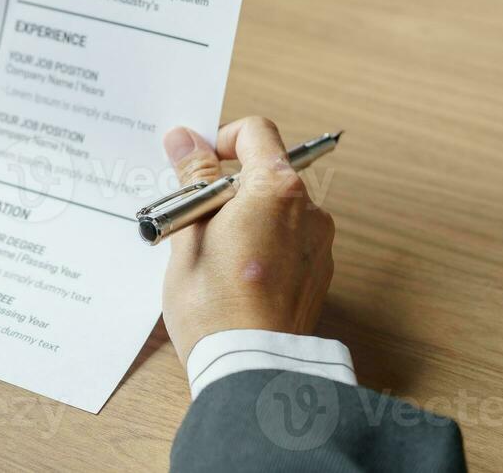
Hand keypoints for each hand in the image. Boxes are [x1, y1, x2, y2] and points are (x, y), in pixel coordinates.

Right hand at [159, 117, 335, 365]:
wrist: (252, 370)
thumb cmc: (215, 305)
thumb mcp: (190, 231)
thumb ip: (194, 177)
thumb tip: (184, 138)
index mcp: (277, 189)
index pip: (256, 132)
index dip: (222, 140)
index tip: (198, 165)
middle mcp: (309, 211)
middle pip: (266, 173)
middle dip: (227, 187)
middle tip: (192, 219)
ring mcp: (318, 245)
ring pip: (275, 210)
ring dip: (244, 218)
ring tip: (210, 255)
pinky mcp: (318, 275)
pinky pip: (287, 241)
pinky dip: (262, 245)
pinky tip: (234, 277)